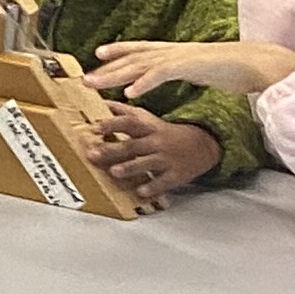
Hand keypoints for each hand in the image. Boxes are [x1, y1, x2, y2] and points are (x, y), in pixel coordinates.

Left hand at [80, 107, 222, 208]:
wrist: (202, 144)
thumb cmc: (163, 132)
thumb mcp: (145, 118)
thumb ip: (122, 111)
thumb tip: (98, 101)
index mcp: (147, 127)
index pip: (129, 123)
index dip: (111, 124)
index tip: (94, 128)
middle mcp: (156, 142)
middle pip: (133, 145)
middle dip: (112, 150)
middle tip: (92, 154)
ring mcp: (166, 159)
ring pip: (147, 163)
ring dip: (130, 167)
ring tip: (114, 172)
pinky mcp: (176, 175)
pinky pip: (164, 182)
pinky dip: (153, 187)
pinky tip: (141, 192)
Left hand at [89, 38, 294, 103]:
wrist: (255, 63)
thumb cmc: (229, 68)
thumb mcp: (198, 68)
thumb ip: (181, 69)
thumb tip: (169, 74)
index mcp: (174, 51)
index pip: (141, 48)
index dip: (119, 50)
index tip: (98, 54)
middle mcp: (173, 51)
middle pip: (133, 58)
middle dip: (107, 68)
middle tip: (84, 79)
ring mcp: (180, 56)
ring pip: (140, 65)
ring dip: (116, 75)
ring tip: (96, 86)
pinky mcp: (190, 66)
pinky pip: (162, 74)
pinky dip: (144, 83)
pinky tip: (130, 94)